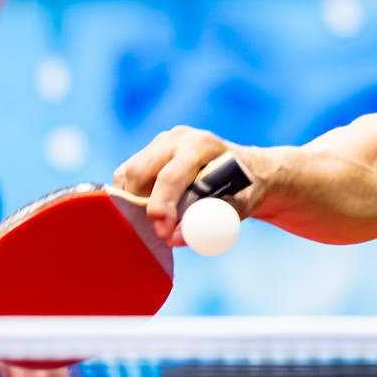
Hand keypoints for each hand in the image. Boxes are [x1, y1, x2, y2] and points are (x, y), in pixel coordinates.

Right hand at [113, 127, 261, 243]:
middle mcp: (178, 139)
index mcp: (201, 146)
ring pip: (128, 172)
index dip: (162, 206)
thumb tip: (174, 238)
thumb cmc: (246, 188)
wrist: (249, 170)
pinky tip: (148, 209)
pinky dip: (130, 195)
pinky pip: (127, 175)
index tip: (163, 232)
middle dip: (139, 205)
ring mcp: (162, 142)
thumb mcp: (240, 206)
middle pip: (139, 170)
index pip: (170, 176)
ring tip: (154, 221)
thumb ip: (210, 222)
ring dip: (132, 201)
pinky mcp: (151, 151)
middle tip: (155, 231)